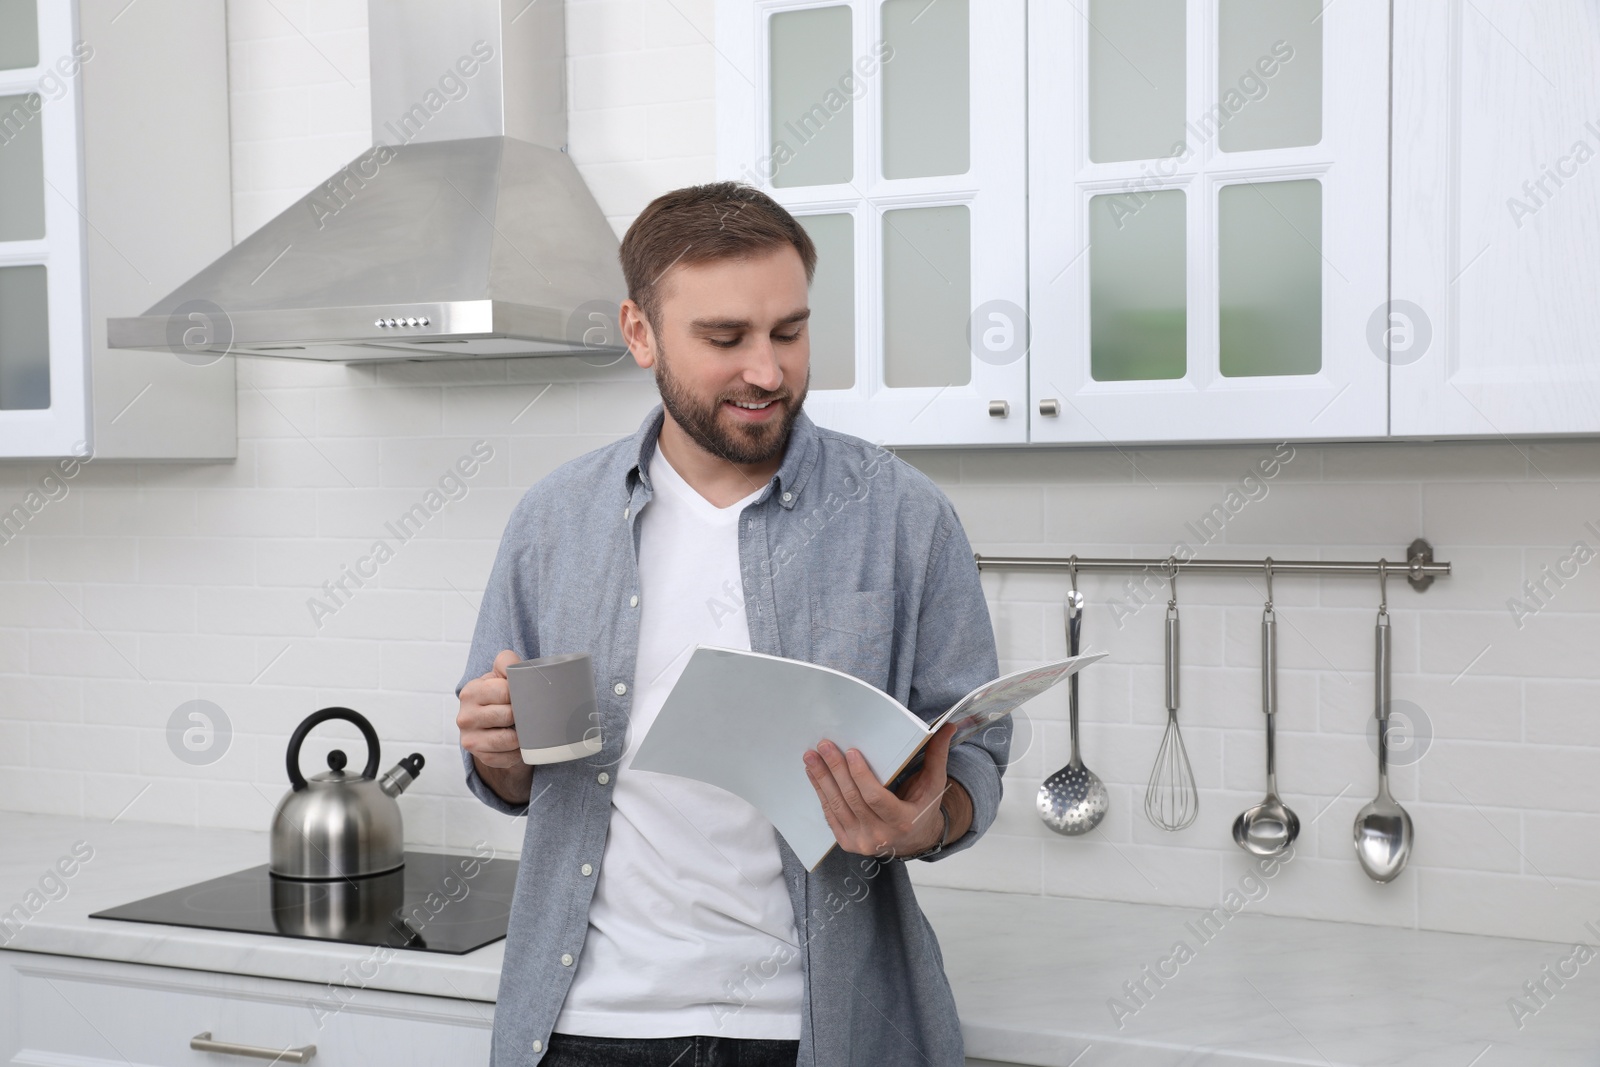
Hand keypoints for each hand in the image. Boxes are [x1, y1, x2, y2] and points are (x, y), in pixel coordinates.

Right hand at [456, 649, 532, 802]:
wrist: (489, 724)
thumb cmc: (499, 695)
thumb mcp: (500, 674)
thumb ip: (507, 662)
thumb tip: (521, 668)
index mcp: (470, 692)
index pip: (505, 691)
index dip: (521, 692)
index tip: (525, 693)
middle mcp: (465, 717)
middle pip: (509, 715)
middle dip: (523, 713)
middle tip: (528, 711)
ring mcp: (471, 740)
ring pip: (510, 739)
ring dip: (523, 734)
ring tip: (524, 726)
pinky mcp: (481, 757)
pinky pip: (509, 757)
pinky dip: (519, 751)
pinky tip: (518, 743)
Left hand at [803, 722, 972, 858]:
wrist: (913, 840)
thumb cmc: (923, 806)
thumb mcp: (934, 784)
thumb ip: (937, 755)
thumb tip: (948, 726)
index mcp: (902, 822)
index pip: (876, 798)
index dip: (861, 776)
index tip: (850, 752)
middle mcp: (880, 837)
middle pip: (852, 799)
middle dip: (835, 770)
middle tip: (824, 746)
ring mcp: (861, 843)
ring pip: (836, 807)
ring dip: (821, 779)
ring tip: (811, 756)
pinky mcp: (847, 843)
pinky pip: (830, 816)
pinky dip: (820, 793)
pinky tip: (814, 774)